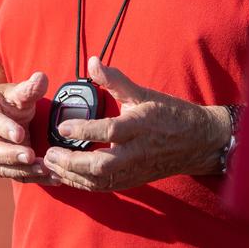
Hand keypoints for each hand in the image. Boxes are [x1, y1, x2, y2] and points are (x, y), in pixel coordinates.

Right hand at [0, 70, 57, 183]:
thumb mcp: (16, 91)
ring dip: (25, 171)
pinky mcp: (4, 168)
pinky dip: (34, 178)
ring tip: (46, 170)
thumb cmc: (5, 103)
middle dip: (12, 156)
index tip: (20, 134)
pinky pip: (17, 176)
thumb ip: (28, 88)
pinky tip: (53, 177)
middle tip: (30, 157)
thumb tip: (41, 78)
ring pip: (4, 168)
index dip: (5, 128)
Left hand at [43, 56, 227, 191]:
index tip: (62, 126)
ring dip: (73, 176)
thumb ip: (115, 80)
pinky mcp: (133, 180)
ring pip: (100, 180)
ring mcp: (135, 170)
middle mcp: (137, 152)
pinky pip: (105, 186)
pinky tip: (67, 175)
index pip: (109, 130)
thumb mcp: (143, 93)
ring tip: (51, 164)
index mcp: (140, 125)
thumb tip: (92, 62)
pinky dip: (83, 183)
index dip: (83, 130)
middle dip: (72, 163)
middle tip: (50, 153)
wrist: (198, 142)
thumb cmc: (170, 114)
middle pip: (101, 165)